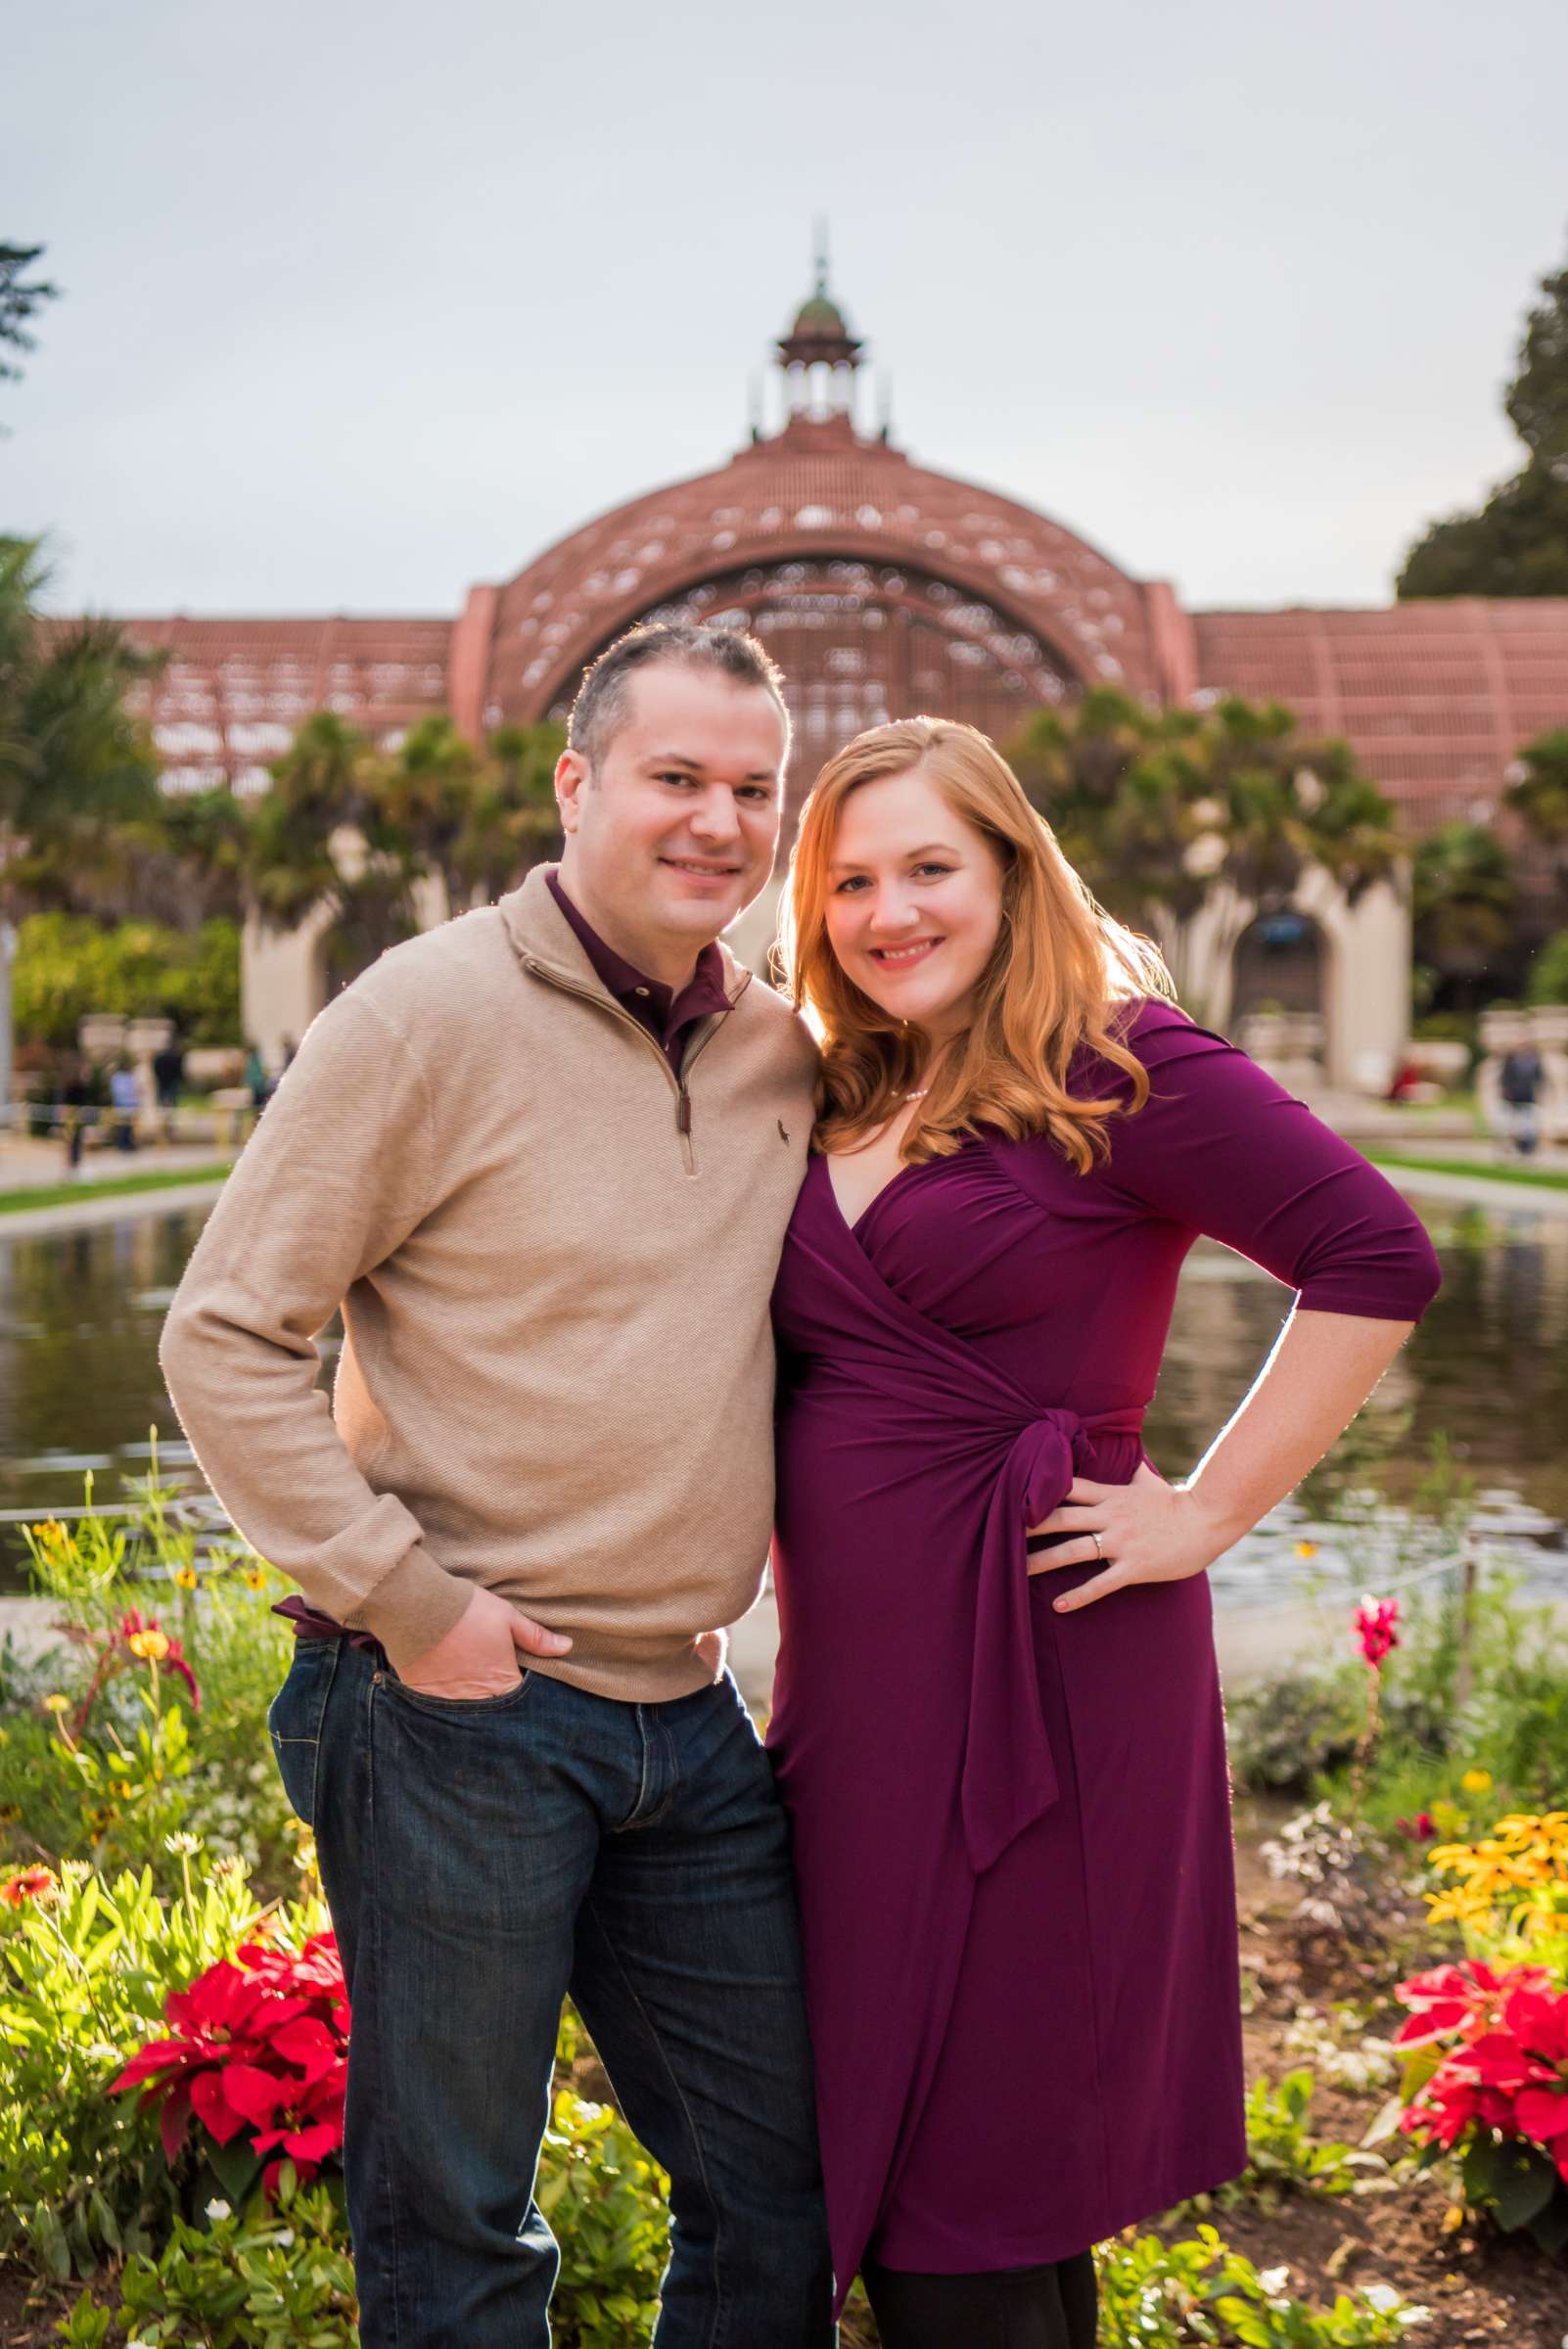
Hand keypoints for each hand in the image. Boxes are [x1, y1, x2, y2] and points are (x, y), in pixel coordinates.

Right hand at [395, 1584, 571, 1697]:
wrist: (418, 1607)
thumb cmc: (466, 1610)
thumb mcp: (507, 1617)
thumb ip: (536, 1637)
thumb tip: (567, 1647)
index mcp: (501, 1681)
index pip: (519, 1703)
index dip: (522, 1700)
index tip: (518, 1690)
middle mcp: (477, 1698)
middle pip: (493, 1714)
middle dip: (496, 1708)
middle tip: (494, 1697)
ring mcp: (449, 1701)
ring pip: (466, 1716)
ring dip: (471, 1708)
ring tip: (471, 1696)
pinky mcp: (424, 1698)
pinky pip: (439, 1711)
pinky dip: (445, 1705)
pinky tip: (446, 1693)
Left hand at [1026, 1464, 1236, 1613]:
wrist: (1208, 1519)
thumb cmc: (1179, 1503)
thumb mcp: (1152, 1483)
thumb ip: (1137, 1474)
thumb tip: (1135, 1460)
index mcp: (1112, 1496)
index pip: (1068, 1489)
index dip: (1039, 1491)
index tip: (1012, 1495)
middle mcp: (1110, 1516)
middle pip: (1060, 1518)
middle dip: (1029, 1526)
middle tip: (999, 1534)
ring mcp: (1121, 1541)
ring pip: (1073, 1550)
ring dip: (1043, 1562)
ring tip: (1016, 1572)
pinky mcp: (1134, 1566)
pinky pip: (1101, 1583)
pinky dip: (1079, 1595)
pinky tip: (1058, 1606)